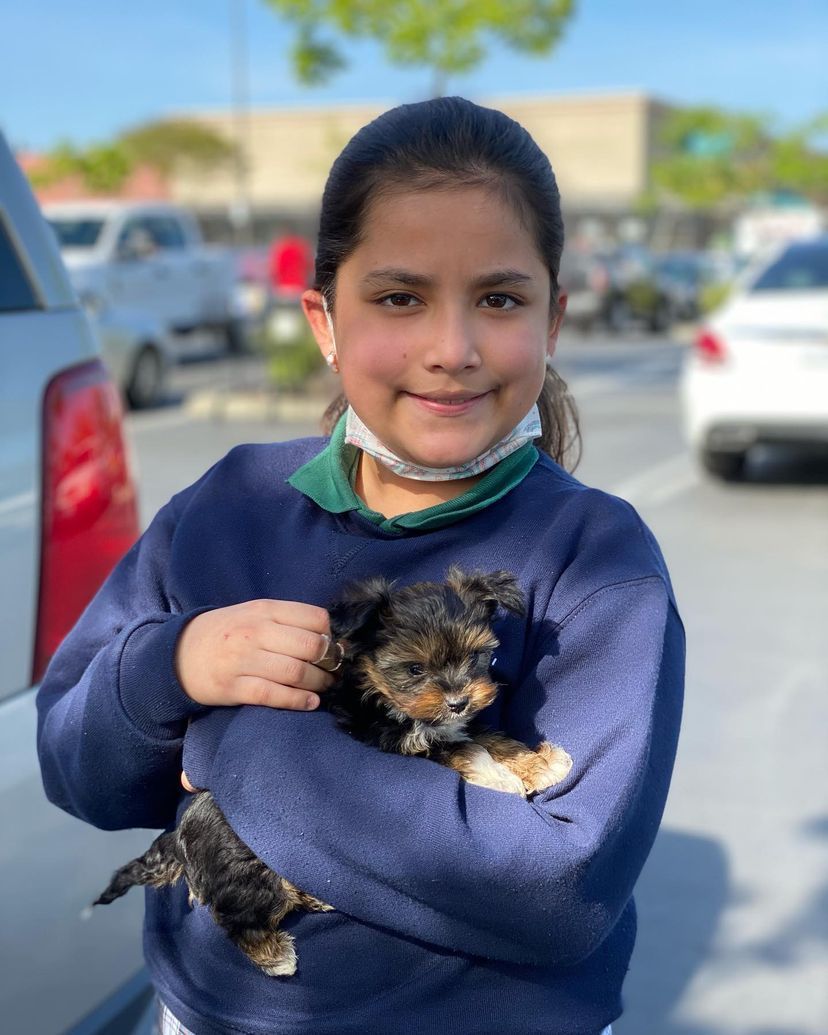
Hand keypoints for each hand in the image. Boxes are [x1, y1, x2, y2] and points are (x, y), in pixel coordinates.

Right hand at [176, 599, 333, 711]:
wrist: (180, 653)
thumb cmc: (228, 633)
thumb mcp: (255, 614)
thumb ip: (288, 621)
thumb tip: (331, 638)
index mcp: (265, 610)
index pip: (315, 618)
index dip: (332, 635)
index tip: (337, 647)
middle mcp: (256, 632)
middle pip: (311, 646)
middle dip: (331, 662)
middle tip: (335, 671)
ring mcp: (244, 660)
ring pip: (296, 672)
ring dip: (319, 683)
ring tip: (324, 687)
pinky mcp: (234, 687)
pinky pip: (274, 695)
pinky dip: (298, 701)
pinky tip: (310, 703)